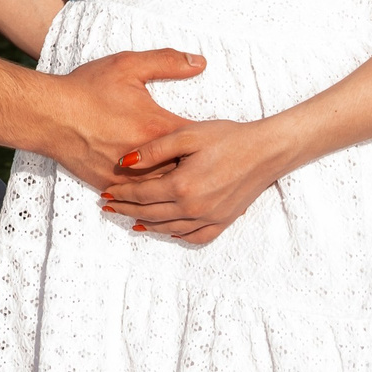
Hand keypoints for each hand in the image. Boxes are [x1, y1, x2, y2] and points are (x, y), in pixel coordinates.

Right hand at [36, 48, 204, 187]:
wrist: (48, 114)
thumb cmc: (86, 89)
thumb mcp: (127, 65)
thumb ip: (167, 62)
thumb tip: (200, 62)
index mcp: (156, 127)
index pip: (198, 142)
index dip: (209, 141)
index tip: (216, 139)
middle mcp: (146, 157)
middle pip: (185, 170)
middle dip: (195, 165)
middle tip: (205, 163)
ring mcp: (127, 176)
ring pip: (163, 188)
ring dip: (175, 182)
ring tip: (187, 179)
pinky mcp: (110, 185)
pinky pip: (138, 197)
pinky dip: (149, 193)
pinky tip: (157, 190)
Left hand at [98, 117, 296, 244]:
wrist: (265, 151)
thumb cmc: (227, 138)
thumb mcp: (188, 134)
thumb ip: (154, 149)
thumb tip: (125, 162)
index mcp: (182, 186)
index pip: (141, 195)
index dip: (121, 193)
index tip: (105, 191)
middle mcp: (194, 208)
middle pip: (150, 214)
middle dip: (126, 210)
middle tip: (108, 206)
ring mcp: (209, 218)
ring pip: (168, 228)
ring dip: (146, 223)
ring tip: (130, 217)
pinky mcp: (223, 221)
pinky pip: (194, 237)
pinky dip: (176, 235)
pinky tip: (166, 229)